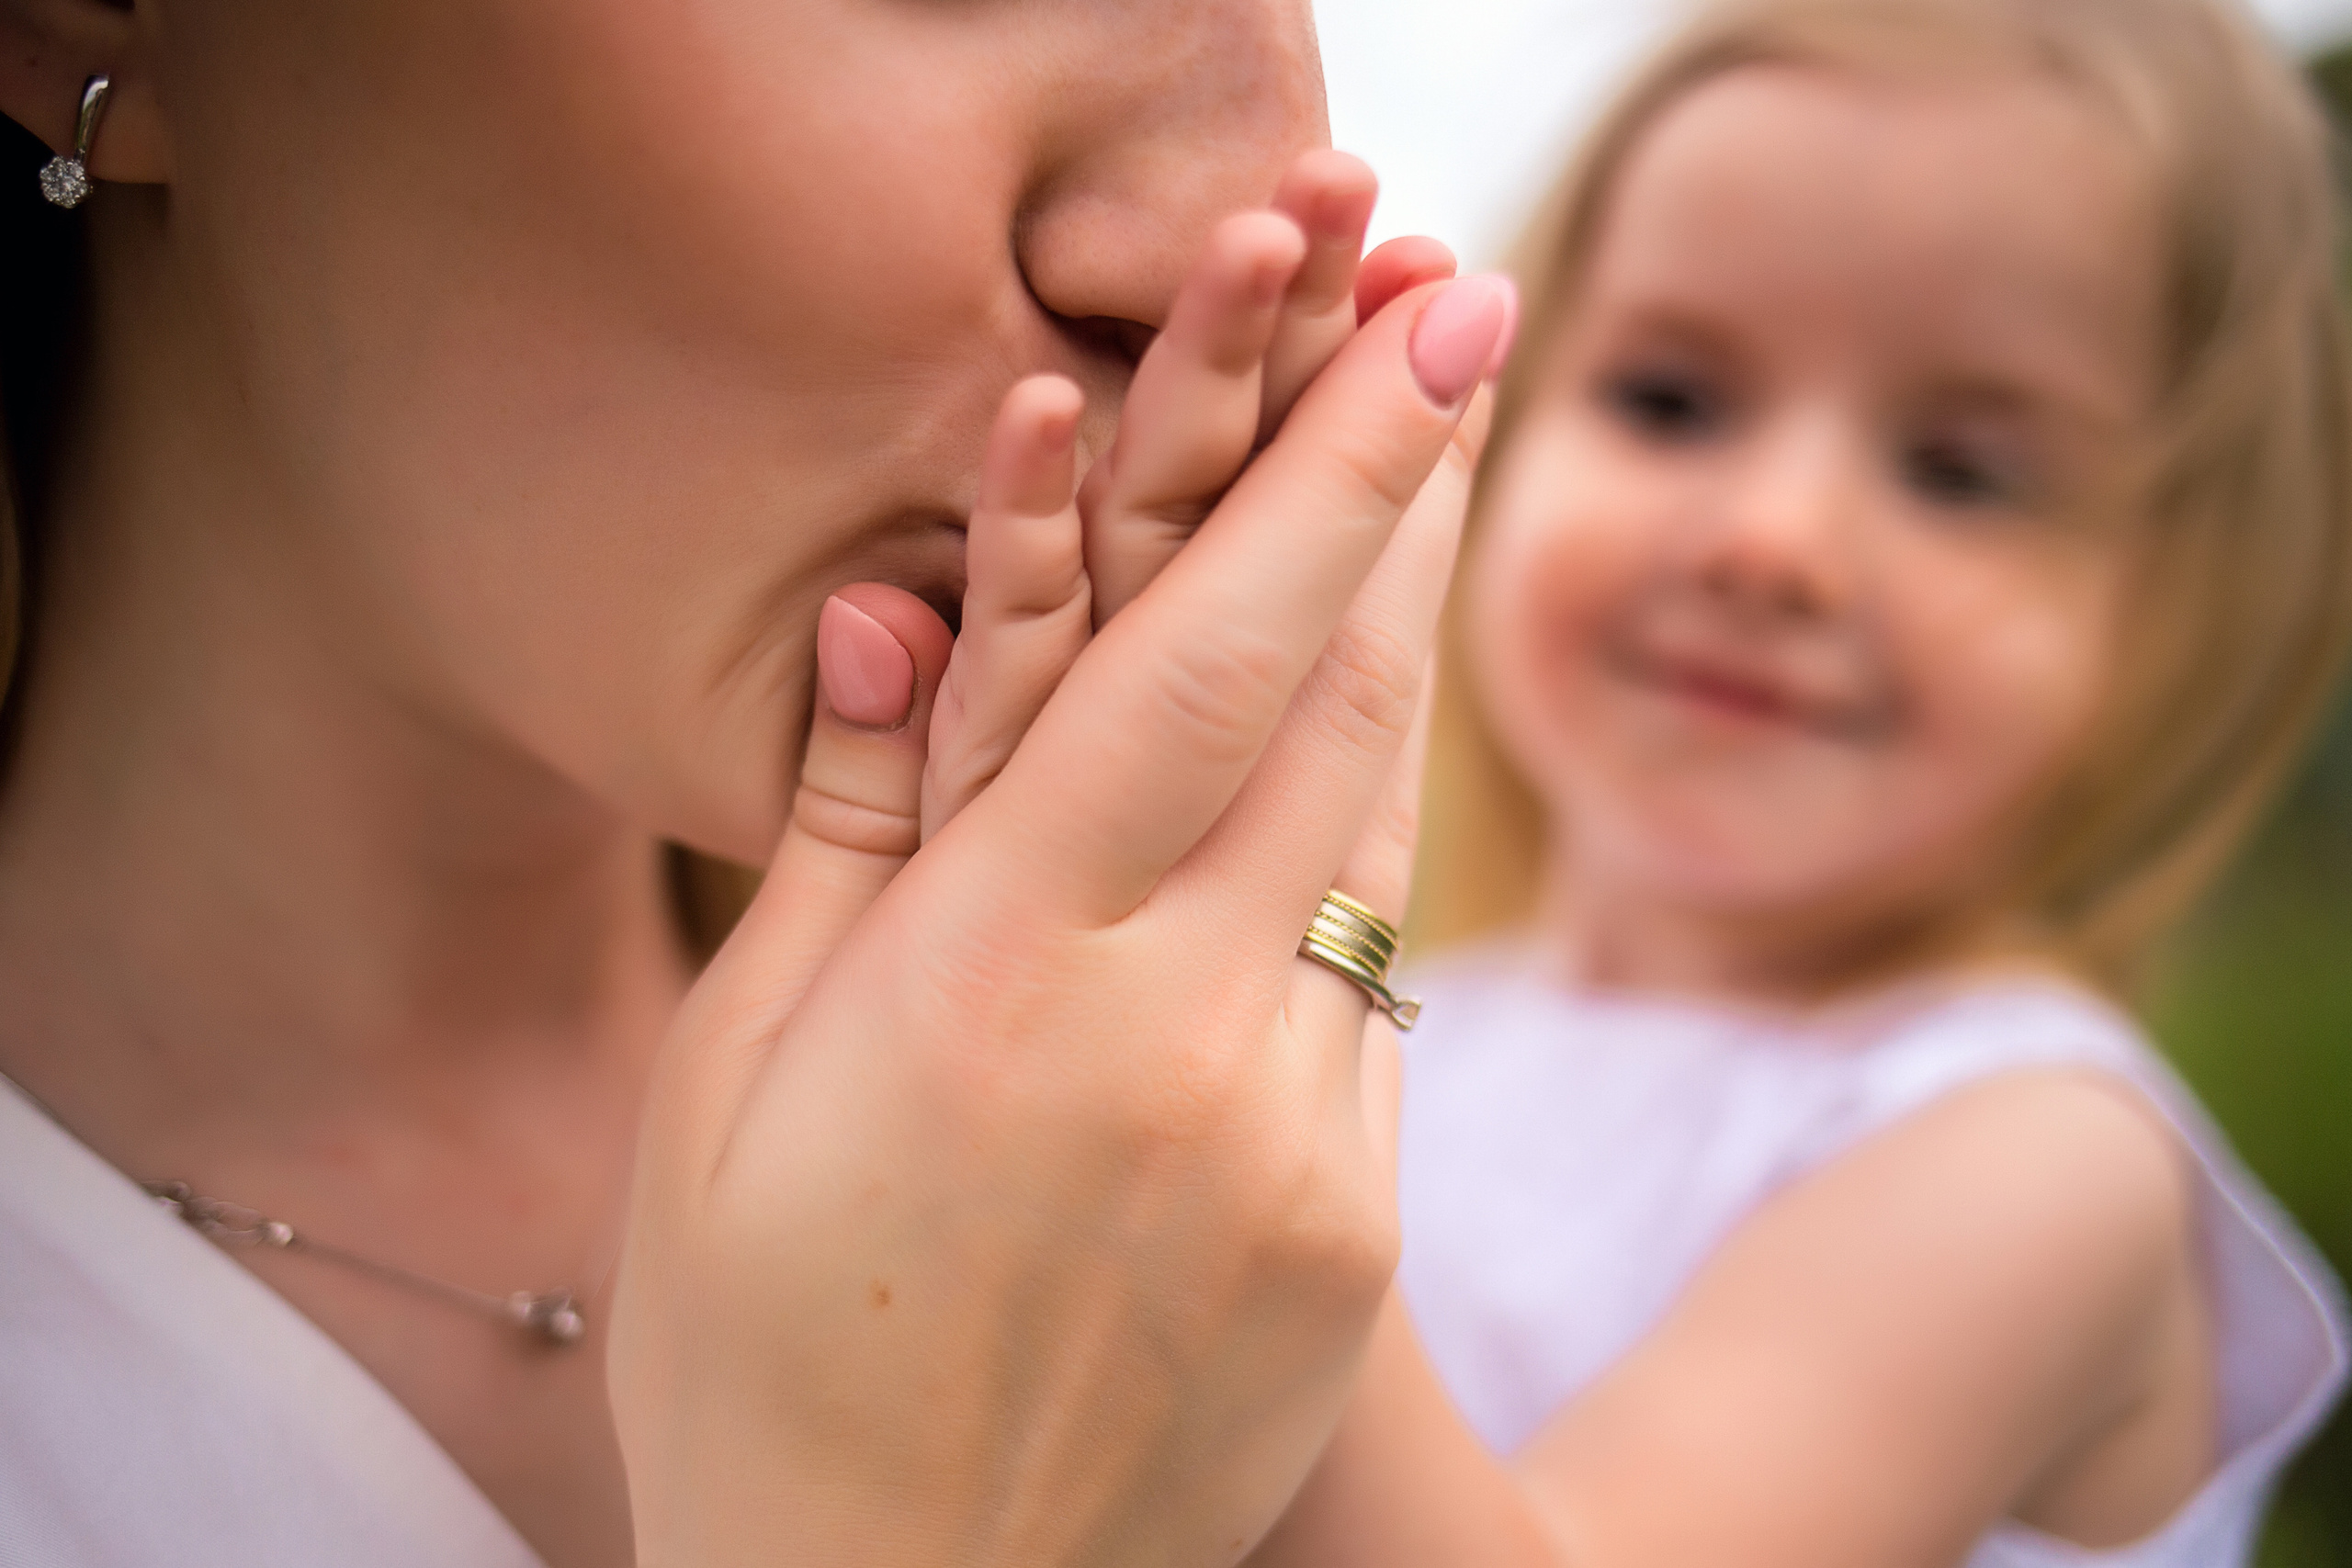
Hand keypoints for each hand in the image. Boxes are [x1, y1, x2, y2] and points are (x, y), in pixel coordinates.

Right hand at [610, 176, 1513, 1567]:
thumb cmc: (761, 1349)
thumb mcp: (730, 1084)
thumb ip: (842, 830)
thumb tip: (900, 611)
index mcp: (990, 984)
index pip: (1202, 664)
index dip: (1332, 471)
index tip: (1434, 321)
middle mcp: (1177, 1047)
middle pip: (1346, 708)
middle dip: (1406, 505)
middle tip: (1453, 341)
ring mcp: (1301, 1150)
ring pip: (1376, 839)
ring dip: (1380, 669)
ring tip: (1381, 538)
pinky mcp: (1363, 1234)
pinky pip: (1374, 998)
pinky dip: (1338, 877)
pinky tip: (1284, 845)